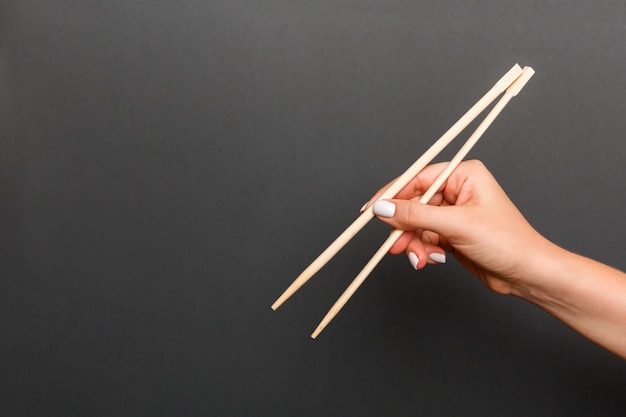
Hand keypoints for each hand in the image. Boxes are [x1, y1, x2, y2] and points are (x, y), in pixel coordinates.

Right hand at [367, 160, 550, 294]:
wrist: (527, 274)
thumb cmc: (507, 242)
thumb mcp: (456, 225)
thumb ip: (415, 215)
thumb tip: (383, 208)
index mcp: (464, 175)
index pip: (417, 179)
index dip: (392, 195)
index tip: (370, 210)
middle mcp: (458, 190)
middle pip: (413, 204)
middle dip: (405, 228)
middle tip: (396, 244)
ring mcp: (454, 213)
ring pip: (416, 224)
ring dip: (414, 243)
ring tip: (421, 258)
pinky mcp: (451, 233)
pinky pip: (424, 238)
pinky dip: (423, 250)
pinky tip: (432, 260)